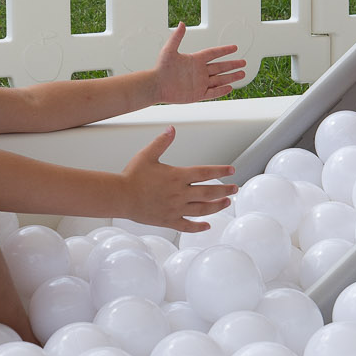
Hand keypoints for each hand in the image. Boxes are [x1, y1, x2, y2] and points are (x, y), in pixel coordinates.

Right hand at [119, 127, 236, 231]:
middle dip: (224, 190)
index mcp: (178, 176)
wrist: (120, 196)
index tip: (232, 170)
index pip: (205, 173)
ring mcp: (176, 208)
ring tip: (227, 203)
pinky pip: (187, 226)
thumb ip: (162, 142)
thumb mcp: (148, 155)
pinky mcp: (168, 220)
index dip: (220, 171)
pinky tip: (207, 225)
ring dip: (217, 206)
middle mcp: (180, 193)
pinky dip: (198, 227)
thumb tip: (172, 129)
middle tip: (235, 189)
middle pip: (209, 192)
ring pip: (202, 209)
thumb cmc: (132, 176)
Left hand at [151, 23, 247, 102]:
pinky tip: (230, 87)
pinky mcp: (197, 94)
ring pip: (219, 79)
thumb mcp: (169, 50)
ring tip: (242, 73)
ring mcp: (199, 83)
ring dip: (231, 77)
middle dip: (232, 65)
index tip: (234, 47)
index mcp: (195, 60)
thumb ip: (177, 37)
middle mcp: (199, 71)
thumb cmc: (161, 68)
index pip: (213, 53)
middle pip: (220, 67)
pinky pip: (212, 92)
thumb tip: (181, 24)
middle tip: (243, 62)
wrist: (156, 85)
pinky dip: (221, 90)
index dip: (224, 50)